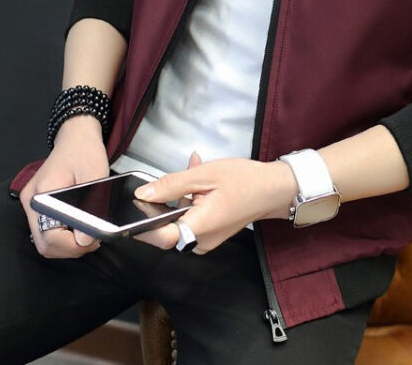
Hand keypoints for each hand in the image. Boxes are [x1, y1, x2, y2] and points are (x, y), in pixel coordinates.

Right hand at [19, 115, 109, 257]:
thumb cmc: (85, 152)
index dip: (72, 246)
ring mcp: (31, 204)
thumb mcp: (95, 176)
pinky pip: (45, 231)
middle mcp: (31, 201)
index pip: (49, 237)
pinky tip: (78, 228)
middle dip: (70, 249)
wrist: (76, 136)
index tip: (93, 240)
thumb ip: (91, 208)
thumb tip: (85, 240)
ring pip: (44, 241)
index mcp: (42, 194)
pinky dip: (62, 237)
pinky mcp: (37, 204)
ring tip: (88, 234)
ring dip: (66, 245)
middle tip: (92, 240)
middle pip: (44, 244)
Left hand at [130, 154, 298, 253]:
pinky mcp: (210, 235)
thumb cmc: (244, 180)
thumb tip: (142, 194)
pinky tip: (200, 181)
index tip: (136, 206)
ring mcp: (206, 240)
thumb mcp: (205, 175)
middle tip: (179, 174)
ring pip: (179, 221)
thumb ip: (172, 185)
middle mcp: (201, 241)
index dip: (142, 224)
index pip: (159, 238)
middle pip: (167, 228)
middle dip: (167, 199)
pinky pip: (191, 220)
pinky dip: (191, 201)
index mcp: (200, 226)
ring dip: (181, 196)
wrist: (275, 189)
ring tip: (195, 169)